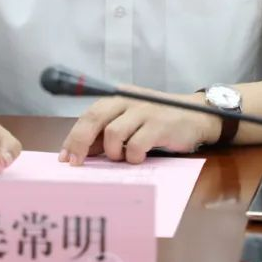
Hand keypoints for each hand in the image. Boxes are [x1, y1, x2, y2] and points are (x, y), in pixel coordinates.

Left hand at [59, 87, 221, 164]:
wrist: (196, 116)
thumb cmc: (158, 122)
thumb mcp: (131, 122)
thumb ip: (108, 133)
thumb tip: (82, 153)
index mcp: (117, 98)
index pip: (88, 115)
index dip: (73, 137)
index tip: (64, 158)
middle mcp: (128, 100)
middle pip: (95, 119)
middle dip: (80, 143)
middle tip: (76, 164)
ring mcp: (144, 111)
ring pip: (113, 133)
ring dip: (114, 152)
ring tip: (123, 157)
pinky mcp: (159, 125)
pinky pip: (136, 145)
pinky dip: (133, 156)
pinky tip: (139, 157)